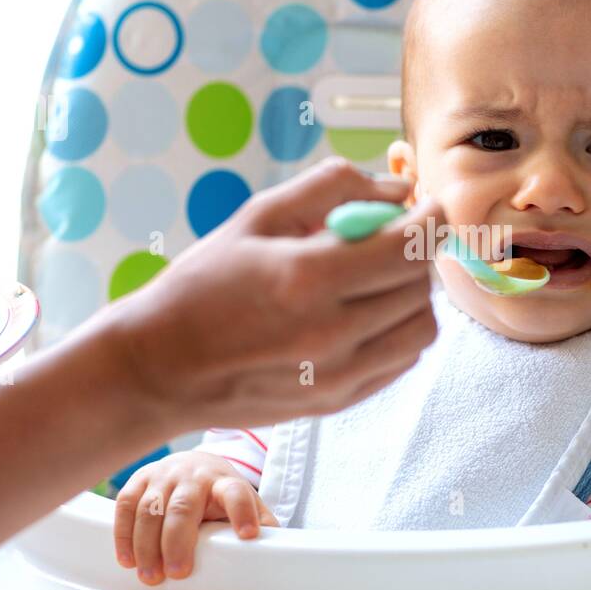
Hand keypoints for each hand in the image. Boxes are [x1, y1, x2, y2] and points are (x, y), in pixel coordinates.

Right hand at [99, 157, 447, 434]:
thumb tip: (396, 188)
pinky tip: (366, 313)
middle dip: (416, 253)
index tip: (428, 207)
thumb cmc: (202, 285)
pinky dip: (399, 330)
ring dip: (413, 295)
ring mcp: (338, 375)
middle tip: (392, 238)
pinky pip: (402, 360)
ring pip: (422, 327)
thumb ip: (330, 189)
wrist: (161, 369)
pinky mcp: (340, 401)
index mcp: (307, 278)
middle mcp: (330, 333)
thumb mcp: (256, 217)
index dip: (430, 220)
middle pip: (419, 284)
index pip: (406, 246)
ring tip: (377, 279)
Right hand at [113, 450, 277, 584]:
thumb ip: (260, 525)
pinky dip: (123, 534)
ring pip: (150, 508)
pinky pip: (125, 505)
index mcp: (225, 482)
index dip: (243, 513)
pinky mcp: (140, 479)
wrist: (195, 463)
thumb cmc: (221, 494)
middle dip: (178, 541)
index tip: (249, 536)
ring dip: (147, 545)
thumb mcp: (245, 504)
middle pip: (184, 505)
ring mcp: (164, 475)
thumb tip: (274, 556)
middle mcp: (194, 476)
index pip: (237, 493)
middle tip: (178, 574)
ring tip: (150, 575)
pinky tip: (128, 559)